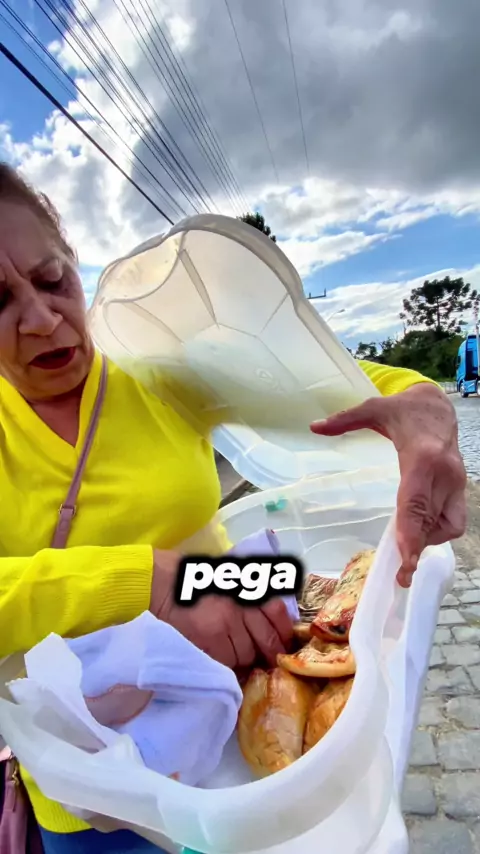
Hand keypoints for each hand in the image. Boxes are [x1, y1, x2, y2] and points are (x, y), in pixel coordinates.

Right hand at [149, 549, 292, 667]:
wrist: (161, 583)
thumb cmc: (192, 577)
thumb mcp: (229, 575)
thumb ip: (250, 592)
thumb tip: (268, 617)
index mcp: (249, 587)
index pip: (278, 615)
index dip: (284, 633)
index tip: (282, 642)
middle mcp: (243, 606)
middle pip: (268, 641)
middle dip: (269, 654)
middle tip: (266, 659)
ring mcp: (228, 625)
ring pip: (247, 655)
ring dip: (244, 658)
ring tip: (234, 653)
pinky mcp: (210, 640)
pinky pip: (228, 661)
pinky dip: (226, 663)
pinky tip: (219, 655)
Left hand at [310, 383, 466, 587]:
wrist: (437, 406)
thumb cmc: (405, 410)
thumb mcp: (373, 408)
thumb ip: (345, 419)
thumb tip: (314, 427)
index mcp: (423, 457)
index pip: (417, 502)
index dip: (411, 533)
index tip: (404, 558)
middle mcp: (445, 474)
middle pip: (433, 521)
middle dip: (417, 548)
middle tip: (400, 572)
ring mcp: (457, 482)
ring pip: (449, 525)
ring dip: (428, 540)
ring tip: (405, 550)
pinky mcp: (460, 488)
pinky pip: (453, 520)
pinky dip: (437, 531)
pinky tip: (417, 533)